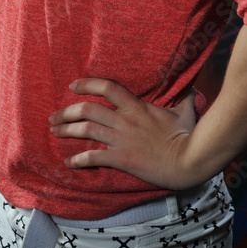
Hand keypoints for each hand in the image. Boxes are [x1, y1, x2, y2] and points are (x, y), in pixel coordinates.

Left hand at [48, 78, 201, 189]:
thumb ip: (185, 98)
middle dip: (66, 112)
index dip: (87, 84)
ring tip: (55, 132)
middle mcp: (124, 120)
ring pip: (86, 131)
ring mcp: (121, 139)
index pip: (107, 87)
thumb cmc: (188, 135)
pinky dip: (78, 160)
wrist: (188, 160)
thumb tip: (192, 87)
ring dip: (67, 131)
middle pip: (87, 110)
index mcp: (137, 106)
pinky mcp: (122, 159)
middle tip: (54, 116)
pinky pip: (93, 157)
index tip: (72, 86)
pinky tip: (69, 162)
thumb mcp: (186, 111)